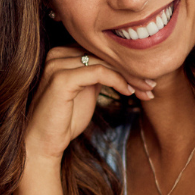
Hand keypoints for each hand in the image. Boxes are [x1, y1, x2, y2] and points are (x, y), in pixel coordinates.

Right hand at [22, 47, 153, 159]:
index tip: (147, 80)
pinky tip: (129, 92)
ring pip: (104, 61)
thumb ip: (98, 75)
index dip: (126, 64)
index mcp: (62, 53)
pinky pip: (98, 72)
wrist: (41, 144)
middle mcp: (57, 53)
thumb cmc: (64, 121)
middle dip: (132, 70)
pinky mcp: (61, 78)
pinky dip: (118, 80)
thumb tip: (123, 67)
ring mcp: (57, 64)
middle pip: (104, 54)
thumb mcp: (86, 92)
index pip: (101, 50)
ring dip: (130, 76)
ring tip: (147, 89)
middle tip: (152, 85)